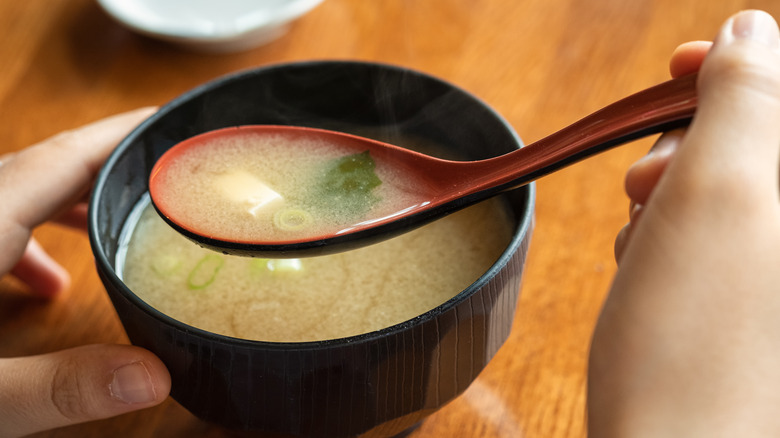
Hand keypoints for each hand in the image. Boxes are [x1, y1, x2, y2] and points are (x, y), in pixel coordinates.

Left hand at [0, 108, 170, 436]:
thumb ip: (60, 385)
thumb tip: (156, 377)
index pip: (66, 157)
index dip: (123, 134)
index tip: (169, 120)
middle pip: (44, 169)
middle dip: (107, 170)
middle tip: (161, 181)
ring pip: (13, 194)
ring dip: (66, 205)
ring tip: (111, 230)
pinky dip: (24, 240)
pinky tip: (39, 286)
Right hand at [590, 9, 779, 435]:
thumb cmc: (693, 348)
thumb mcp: (718, 196)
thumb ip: (747, 96)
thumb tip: (751, 33)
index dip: (739, 66)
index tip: (675, 70)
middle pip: (760, 142)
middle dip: (690, 146)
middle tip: (645, 188)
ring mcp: (775, 278)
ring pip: (729, 191)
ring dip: (672, 197)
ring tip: (643, 243)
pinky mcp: (754, 308)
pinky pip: (714, 239)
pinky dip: (671, 240)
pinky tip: (649, 271)